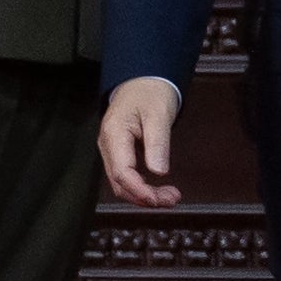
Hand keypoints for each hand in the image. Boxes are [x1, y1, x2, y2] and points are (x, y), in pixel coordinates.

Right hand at [98, 78, 182, 208]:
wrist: (142, 81)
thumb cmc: (149, 93)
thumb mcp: (159, 114)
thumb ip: (158, 143)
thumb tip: (159, 171)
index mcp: (114, 134)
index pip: (122, 172)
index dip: (140, 190)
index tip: (159, 199)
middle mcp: (108, 145)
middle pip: (120, 182)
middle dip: (144, 197)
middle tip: (171, 200)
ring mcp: (112, 150)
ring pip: (122, 183)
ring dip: (143, 195)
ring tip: (169, 198)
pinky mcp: (120, 153)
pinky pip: (126, 176)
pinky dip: (141, 187)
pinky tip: (158, 190)